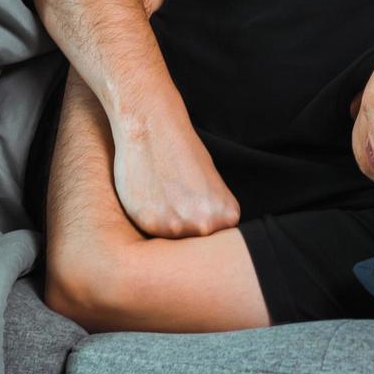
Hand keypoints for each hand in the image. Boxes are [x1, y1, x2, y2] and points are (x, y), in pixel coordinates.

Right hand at [110, 109, 240, 238]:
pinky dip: (146, 219)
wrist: (152, 128)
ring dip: (162, 226)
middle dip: (182, 229)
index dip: (199, 227)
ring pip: (169, 243)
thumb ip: (211, 216)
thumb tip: (203, 243)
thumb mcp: (211, 186)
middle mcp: (206, 226)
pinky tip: (148, 195)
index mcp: (227, 216)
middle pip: (191, 246)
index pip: (214, 243)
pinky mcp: (149, 223)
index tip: (190, 207)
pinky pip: (147, 234)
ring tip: (159, 195)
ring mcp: (178, 227)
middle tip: (172, 200)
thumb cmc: (182, 151)